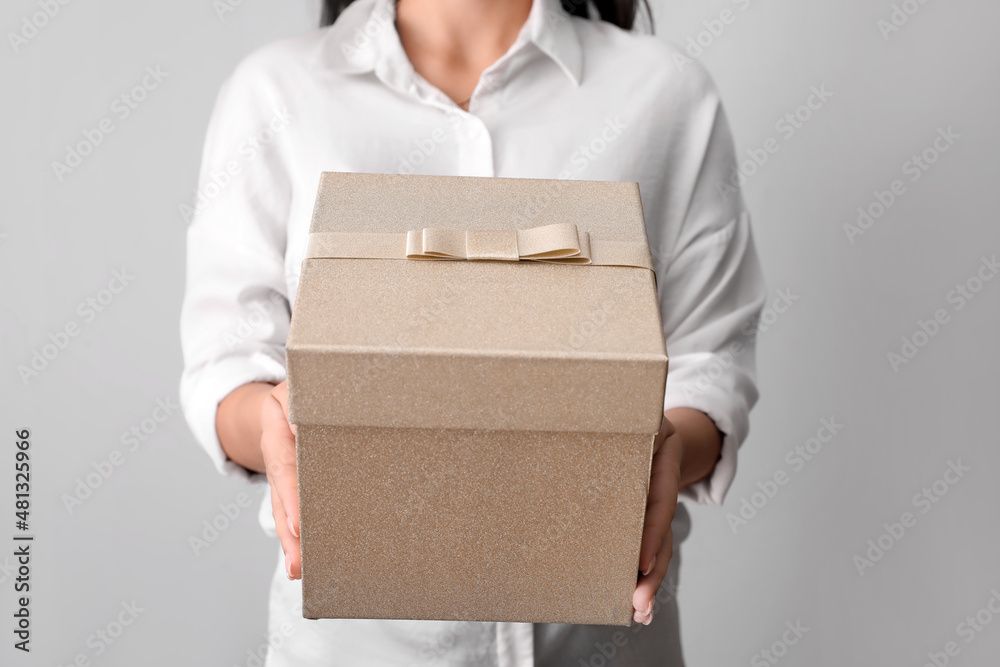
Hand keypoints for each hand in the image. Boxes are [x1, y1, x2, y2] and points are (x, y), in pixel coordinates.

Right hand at [260, 381, 300, 579]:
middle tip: (298, 562)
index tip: (296, 524)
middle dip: (290, 533)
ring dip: (292, 542)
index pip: (285, 469)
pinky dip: (296, 536)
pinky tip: (301, 562)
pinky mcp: (294, 486)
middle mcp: (279, 460)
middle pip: (283, 500)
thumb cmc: (297, 391)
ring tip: (298, 570)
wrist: (280, 397)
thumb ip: (296, 402)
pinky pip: (294, 511)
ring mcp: (285, 476)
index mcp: (278, 436)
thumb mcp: (292, 388)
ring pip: (285, 511)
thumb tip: (300, 425)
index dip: (290, 497)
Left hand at [632, 414, 681, 624]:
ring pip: (657, 544)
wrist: (640, 408)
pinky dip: (642, 573)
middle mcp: (662, 478)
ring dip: (649, 581)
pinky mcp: (640, 513)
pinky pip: (645, 544)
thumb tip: (588, 412)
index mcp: (662, 452)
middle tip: (638, 602)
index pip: (660, 498)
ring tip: (638, 612)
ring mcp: (654, 497)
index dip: (653, 530)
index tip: (641, 563)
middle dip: (651, 571)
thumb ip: (617, 414)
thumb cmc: (623, 407)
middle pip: (661, 531)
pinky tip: (636, 601)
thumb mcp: (628, 405)